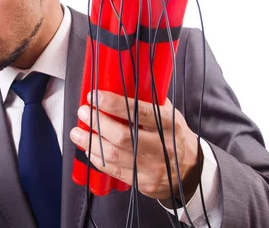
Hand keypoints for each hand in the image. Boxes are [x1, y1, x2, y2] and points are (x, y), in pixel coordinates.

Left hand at [69, 90, 201, 203]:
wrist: (192, 171)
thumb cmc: (175, 137)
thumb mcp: (170, 115)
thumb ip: (149, 102)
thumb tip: (121, 84)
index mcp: (169, 124)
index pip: (140, 112)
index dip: (114, 104)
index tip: (95, 96)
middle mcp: (161, 146)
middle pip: (123, 136)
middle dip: (98, 123)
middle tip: (83, 112)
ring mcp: (153, 167)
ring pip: (115, 155)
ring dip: (91, 142)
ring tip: (77, 132)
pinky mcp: (144, 183)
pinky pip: (115, 171)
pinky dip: (98, 159)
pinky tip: (88, 150)